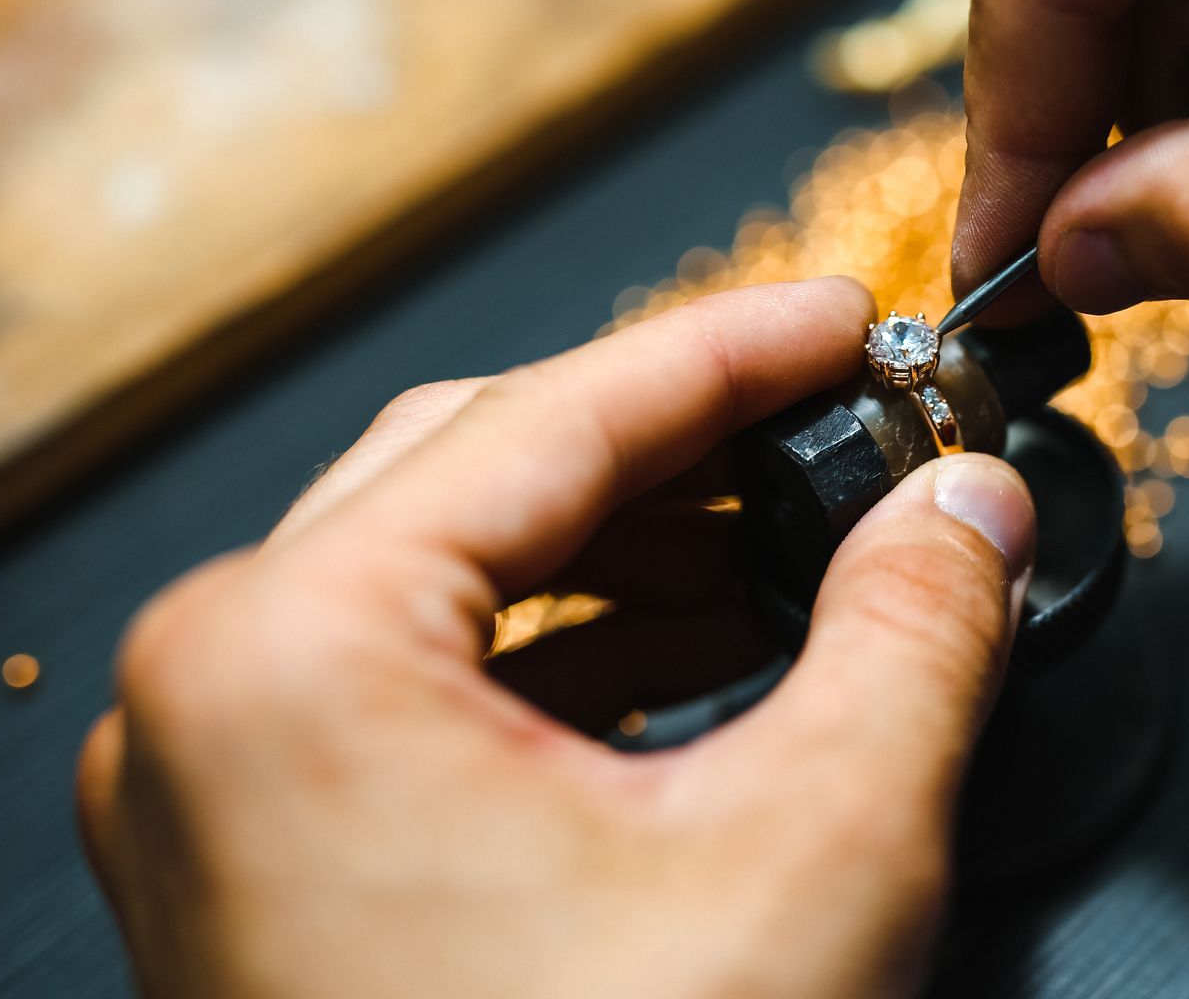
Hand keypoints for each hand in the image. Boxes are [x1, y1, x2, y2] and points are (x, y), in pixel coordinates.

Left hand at [76, 279, 1035, 998]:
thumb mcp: (813, 844)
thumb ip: (913, 628)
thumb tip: (968, 505)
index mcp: (292, 654)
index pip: (555, 416)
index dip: (732, 351)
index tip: (841, 319)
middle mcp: (220, 706)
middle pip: (487, 470)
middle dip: (681, 443)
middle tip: (827, 418)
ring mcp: (228, 794)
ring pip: (457, 575)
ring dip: (636, 546)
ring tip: (783, 541)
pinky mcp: (275, 869)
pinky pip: (432, 686)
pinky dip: (577, 651)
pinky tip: (700, 656)